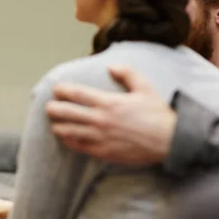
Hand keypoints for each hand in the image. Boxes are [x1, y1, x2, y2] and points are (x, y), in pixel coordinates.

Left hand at [45, 65, 176, 165]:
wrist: (170, 141)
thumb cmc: (158, 114)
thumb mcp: (145, 87)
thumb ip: (127, 73)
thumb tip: (110, 66)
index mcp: (109, 102)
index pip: (77, 94)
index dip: (63, 90)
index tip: (56, 89)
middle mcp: (101, 120)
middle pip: (67, 113)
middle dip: (54, 109)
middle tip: (48, 107)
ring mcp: (100, 137)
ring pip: (70, 132)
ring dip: (58, 126)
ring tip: (53, 123)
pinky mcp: (104, 152)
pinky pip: (80, 147)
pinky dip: (69, 141)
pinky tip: (65, 138)